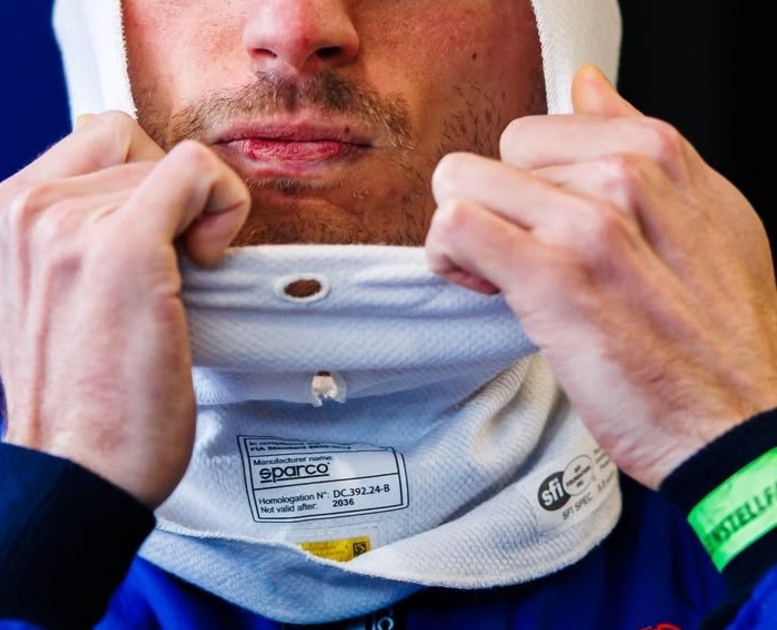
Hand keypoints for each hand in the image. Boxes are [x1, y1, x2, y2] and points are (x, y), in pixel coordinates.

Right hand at [0, 112, 250, 506]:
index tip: (151, 236)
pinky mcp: (125, 249)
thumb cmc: (78, 402)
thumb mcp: (50, 296)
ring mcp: (72, 225)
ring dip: (193, 218)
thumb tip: (133, 186)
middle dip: (167, 201)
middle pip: (134, 145)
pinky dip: (224, 204)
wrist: (75, 472)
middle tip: (168, 272)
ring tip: (174, 287)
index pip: (95, 138)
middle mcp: (28, 210)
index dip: (139, 178)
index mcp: (7, 216)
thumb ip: (74, 234)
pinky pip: (197, 171)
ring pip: (169, 162)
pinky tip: (206, 261)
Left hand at [424, 65, 776, 488]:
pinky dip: (448, 258)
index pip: (537, 131)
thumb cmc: (716, 335)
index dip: (525, 181)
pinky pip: (454, 225)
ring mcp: (587, 224)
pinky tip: (483, 288)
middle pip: (496, 158)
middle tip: (519, 257)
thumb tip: (587, 88)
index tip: (539, 224)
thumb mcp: (706, 217)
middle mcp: (625, 178)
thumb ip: (636, 144)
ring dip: (464, 236)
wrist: (732, 421)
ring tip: (501, 277)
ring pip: (462, 184)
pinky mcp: (551, 277)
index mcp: (658, 154)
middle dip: (494, 206)